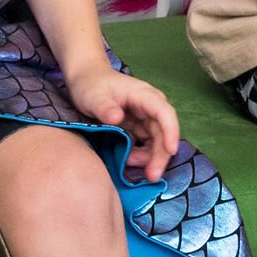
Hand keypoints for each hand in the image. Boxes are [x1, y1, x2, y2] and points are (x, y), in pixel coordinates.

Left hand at [68, 64, 181, 183]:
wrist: (85, 79)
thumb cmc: (90, 84)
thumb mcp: (93, 96)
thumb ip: (104, 107)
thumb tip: (117, 118)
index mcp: (144, 96)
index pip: (164, 113)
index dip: (171, 132)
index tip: (171, 150)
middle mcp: (150, 107)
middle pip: (164, 132)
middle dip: (161, 155)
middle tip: (152, 176)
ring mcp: (145, 118)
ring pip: (157, 141)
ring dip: (151, 158)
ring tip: (130, 165)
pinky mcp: (138, 127)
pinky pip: (146, 144)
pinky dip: (141, 156)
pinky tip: (129, 161)